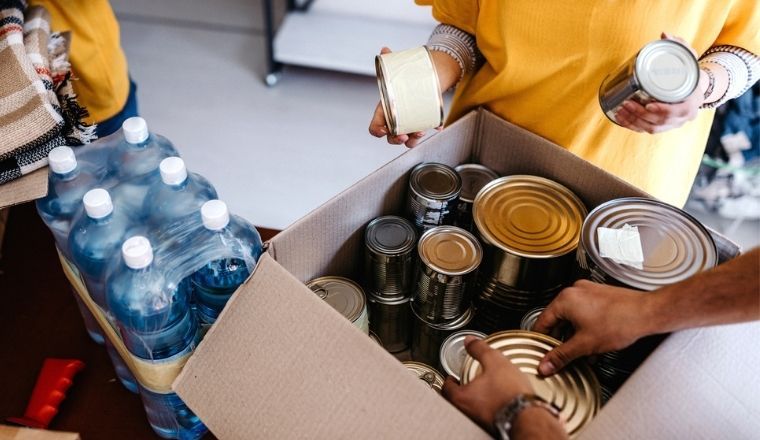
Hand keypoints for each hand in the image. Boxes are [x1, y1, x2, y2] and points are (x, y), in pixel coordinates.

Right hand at [368, 47, 428, 147]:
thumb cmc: (406, 76)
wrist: (424, 76)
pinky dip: (431, 130)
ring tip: (421, 131)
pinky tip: (438, 125)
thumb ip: (390, 61)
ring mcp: (408, 123)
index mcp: (385, 110)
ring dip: (413, 140)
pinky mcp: (421, 122)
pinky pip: (424, 131)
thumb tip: (384, 49)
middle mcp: (395, 120)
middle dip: (397, 139)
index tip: (384, 131)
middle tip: (405, 135)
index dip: (377, 131)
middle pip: (391, 137)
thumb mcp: (397, 69)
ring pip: (407, 139)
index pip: (375, 127)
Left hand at [442, 336, 533, 428]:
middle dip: (460, 391)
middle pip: (457, 401)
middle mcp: (468, 412)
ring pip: (471, 409)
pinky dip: (488, 407)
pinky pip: (486, 415)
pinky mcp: (494, 425)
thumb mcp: (495, 361)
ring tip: (483, 390)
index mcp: (462, 398)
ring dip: (475, 399)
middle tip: (465, 382)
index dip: (448, 381)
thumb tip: (470, 341)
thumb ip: (480, 349)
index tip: (451, 378)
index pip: (446, 389)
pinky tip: (498, 401)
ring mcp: (480, 421)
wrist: (528, 416)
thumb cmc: (510, 393)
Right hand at [533, 280, 652, 375]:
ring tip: (582, 351)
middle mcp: (575, 291)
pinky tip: (594, 341)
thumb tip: (546, 364)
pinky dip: (586, 327)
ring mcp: (588, 291)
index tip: (541, 351)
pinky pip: (585, 312)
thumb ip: (561, 356)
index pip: (542, 322)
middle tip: (563, 354)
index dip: (541, 340)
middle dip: (562, 339)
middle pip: (558, 319)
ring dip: (575, 335)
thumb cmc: (621, 322)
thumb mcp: (584, 345)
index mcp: (565, 299)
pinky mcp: (600, 295)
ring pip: (573, 317)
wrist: (647, 313)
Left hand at [615, 32, 706, 133]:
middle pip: (661, 121)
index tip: (648, 105)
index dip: (663, 110)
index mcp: (692, 102)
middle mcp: (683, 117)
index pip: (679, 111)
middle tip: (626, 104)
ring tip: (620, 110)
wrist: (695, 88)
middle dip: (640, 114)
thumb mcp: (689, 58)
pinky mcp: (663, 126)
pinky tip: (621, 119)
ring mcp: (673, 124)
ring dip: (634, 121)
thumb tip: (664, 34)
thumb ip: (679, 45)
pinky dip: (633, 126)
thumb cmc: (690, 73)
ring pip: (652, 128)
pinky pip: (646, 130)